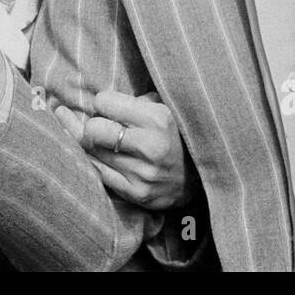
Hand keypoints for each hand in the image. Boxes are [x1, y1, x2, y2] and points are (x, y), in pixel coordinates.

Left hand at [55, 90, 197, 210]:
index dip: (104, 102)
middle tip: (104, 127)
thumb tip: (98, 102)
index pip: (103, 101)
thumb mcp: (165, 107)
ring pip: (92, 152)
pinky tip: (105, 158)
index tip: (110, 107)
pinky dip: (97, 163)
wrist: (201, 176)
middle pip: (93, 129)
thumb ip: (136, 100)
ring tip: (107, 142)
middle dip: (94, 125)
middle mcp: (151, 146)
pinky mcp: (137, 193)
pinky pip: (99, 173)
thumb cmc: (175, 133)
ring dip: (95, 145)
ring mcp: (144, 173)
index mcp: (158, 118)